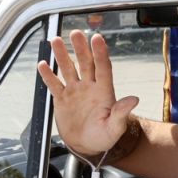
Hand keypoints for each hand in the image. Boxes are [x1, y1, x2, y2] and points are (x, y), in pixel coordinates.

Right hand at [37, 29, 138, 159]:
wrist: (86, 145)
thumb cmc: (103, 137)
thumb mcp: (114, 128)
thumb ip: (121, 113)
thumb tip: (134, 99)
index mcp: (104, 91)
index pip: (103, 68)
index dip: (100, 53)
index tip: (97, 38)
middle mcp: (89, 86)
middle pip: (85, 63)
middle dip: (80, 48)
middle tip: (76, 33)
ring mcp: (74, 91)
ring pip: (68, 69)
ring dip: (62, 55)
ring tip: (56, 40)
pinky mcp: (62, 98)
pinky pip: (54, 84)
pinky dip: (48, 75)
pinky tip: (43, 64)